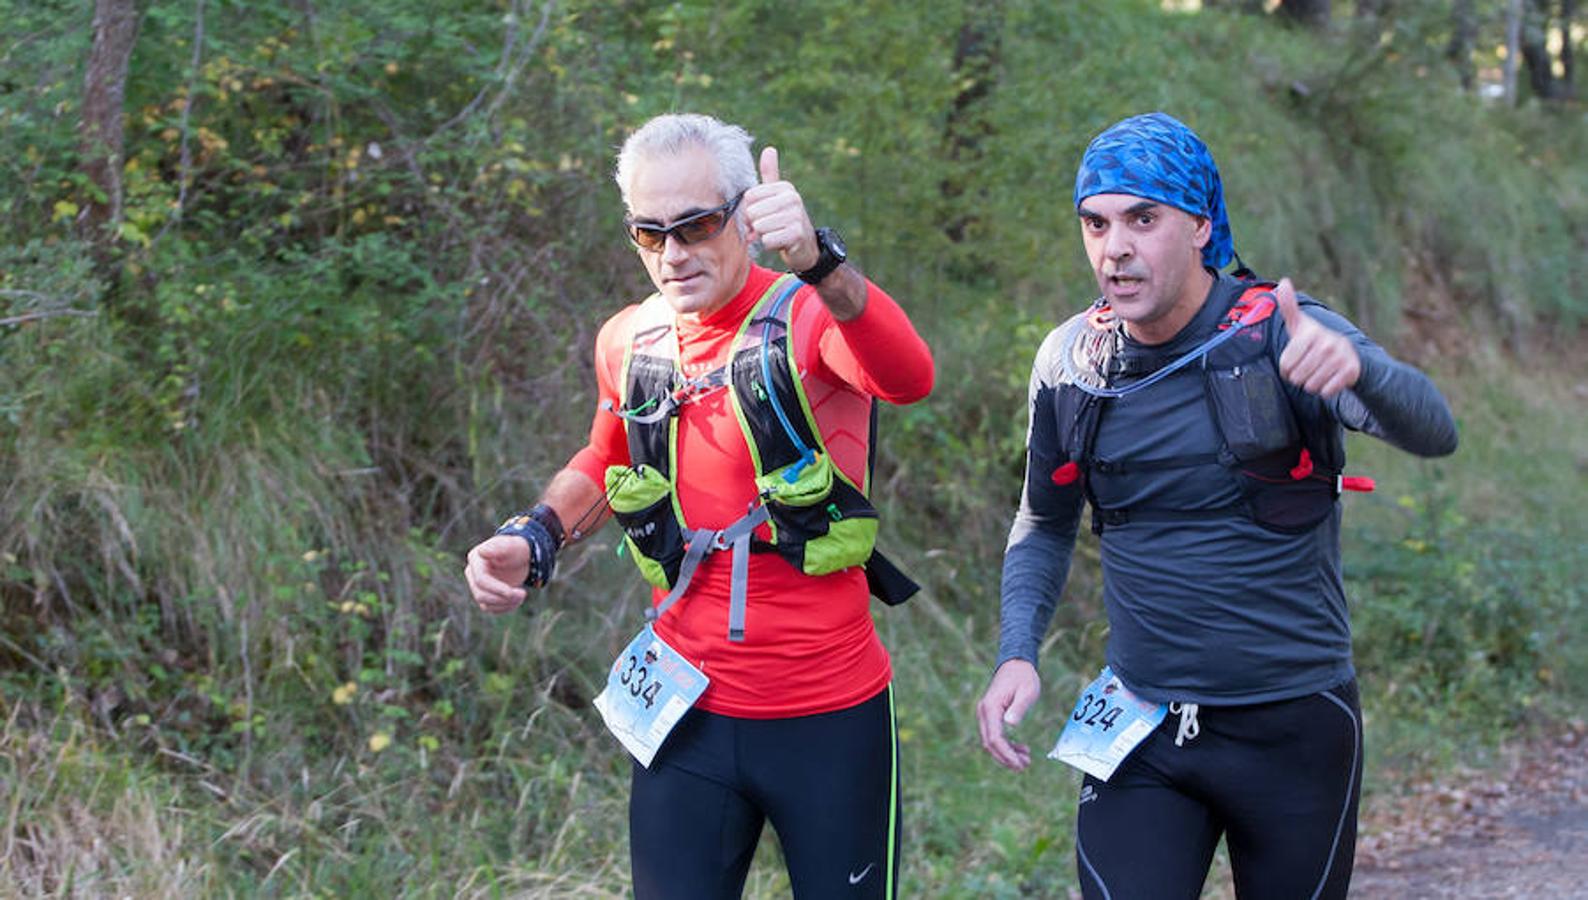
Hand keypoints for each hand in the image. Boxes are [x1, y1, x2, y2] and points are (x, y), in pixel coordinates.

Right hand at [464, 534, 529, 613]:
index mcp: (475, 559)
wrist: (521, 557)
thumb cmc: (517, 550)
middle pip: (481, 594)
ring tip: (522, 594)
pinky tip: (517, 599)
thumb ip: (499, 548)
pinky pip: (491, 608)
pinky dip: (506, 607)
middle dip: (503, 598)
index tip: (512, 592)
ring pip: (485, 604)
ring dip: (506, 604)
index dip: (496, 588)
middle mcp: (472, 573)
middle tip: (523, 593)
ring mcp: (476, 586)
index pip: (480, 580)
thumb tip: (481, 552)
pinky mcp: (484, 595)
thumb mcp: (512, 546)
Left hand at [743, 146, 818, 272]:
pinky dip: (770, 245)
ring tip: (776, 233)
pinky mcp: (796, 234)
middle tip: (769, 226)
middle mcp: (792, 198)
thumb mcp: (778, 195)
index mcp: (785, 187)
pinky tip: (781, 242)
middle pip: (752, 213)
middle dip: (755, 224)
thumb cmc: (785, 218)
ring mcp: (796, 216)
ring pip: (759, 227)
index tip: (762, 214)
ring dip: (763, 235)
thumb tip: (769, 149)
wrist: (805, 246)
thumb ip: (770, 174)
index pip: (749, 197)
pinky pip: (767, 241)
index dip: (750, 210)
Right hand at [976, 659, 1041, 770]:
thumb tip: (1010, 724)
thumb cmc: (1023, 677)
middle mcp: (984, 712)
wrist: (1016, 664)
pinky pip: (994, 735)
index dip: (1006, 754)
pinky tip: (1020, 748)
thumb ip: (1019, 708)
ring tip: (1025, 760)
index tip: (1020, 764)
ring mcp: (985, 714)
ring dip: (1006, 753)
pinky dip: (1006, 745)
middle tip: (1024, 766)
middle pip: (990, 743)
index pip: (994, 738)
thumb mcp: (1027, 691)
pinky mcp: (990, 715)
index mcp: (990, 707)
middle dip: (1006, 758)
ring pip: (991, 741)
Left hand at [1275, 277, 1359, 397]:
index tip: (1297, 359)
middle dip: (1300, 376)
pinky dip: (1325, 389)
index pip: (1285, 366)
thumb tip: (1283, 282)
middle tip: (1310, 366)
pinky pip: (1325, 392)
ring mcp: (1341, 357)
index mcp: (1311, 333)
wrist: (1347, 354)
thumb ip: (1288, 306)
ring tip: (1319, 370)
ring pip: (1310, 386)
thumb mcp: (1300, 325)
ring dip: (1312, 383)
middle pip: (1297, 377)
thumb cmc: (1314, 340)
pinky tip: (1330, 378)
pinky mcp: (1350, 372)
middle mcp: (1328, 343)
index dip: (1287, 368)